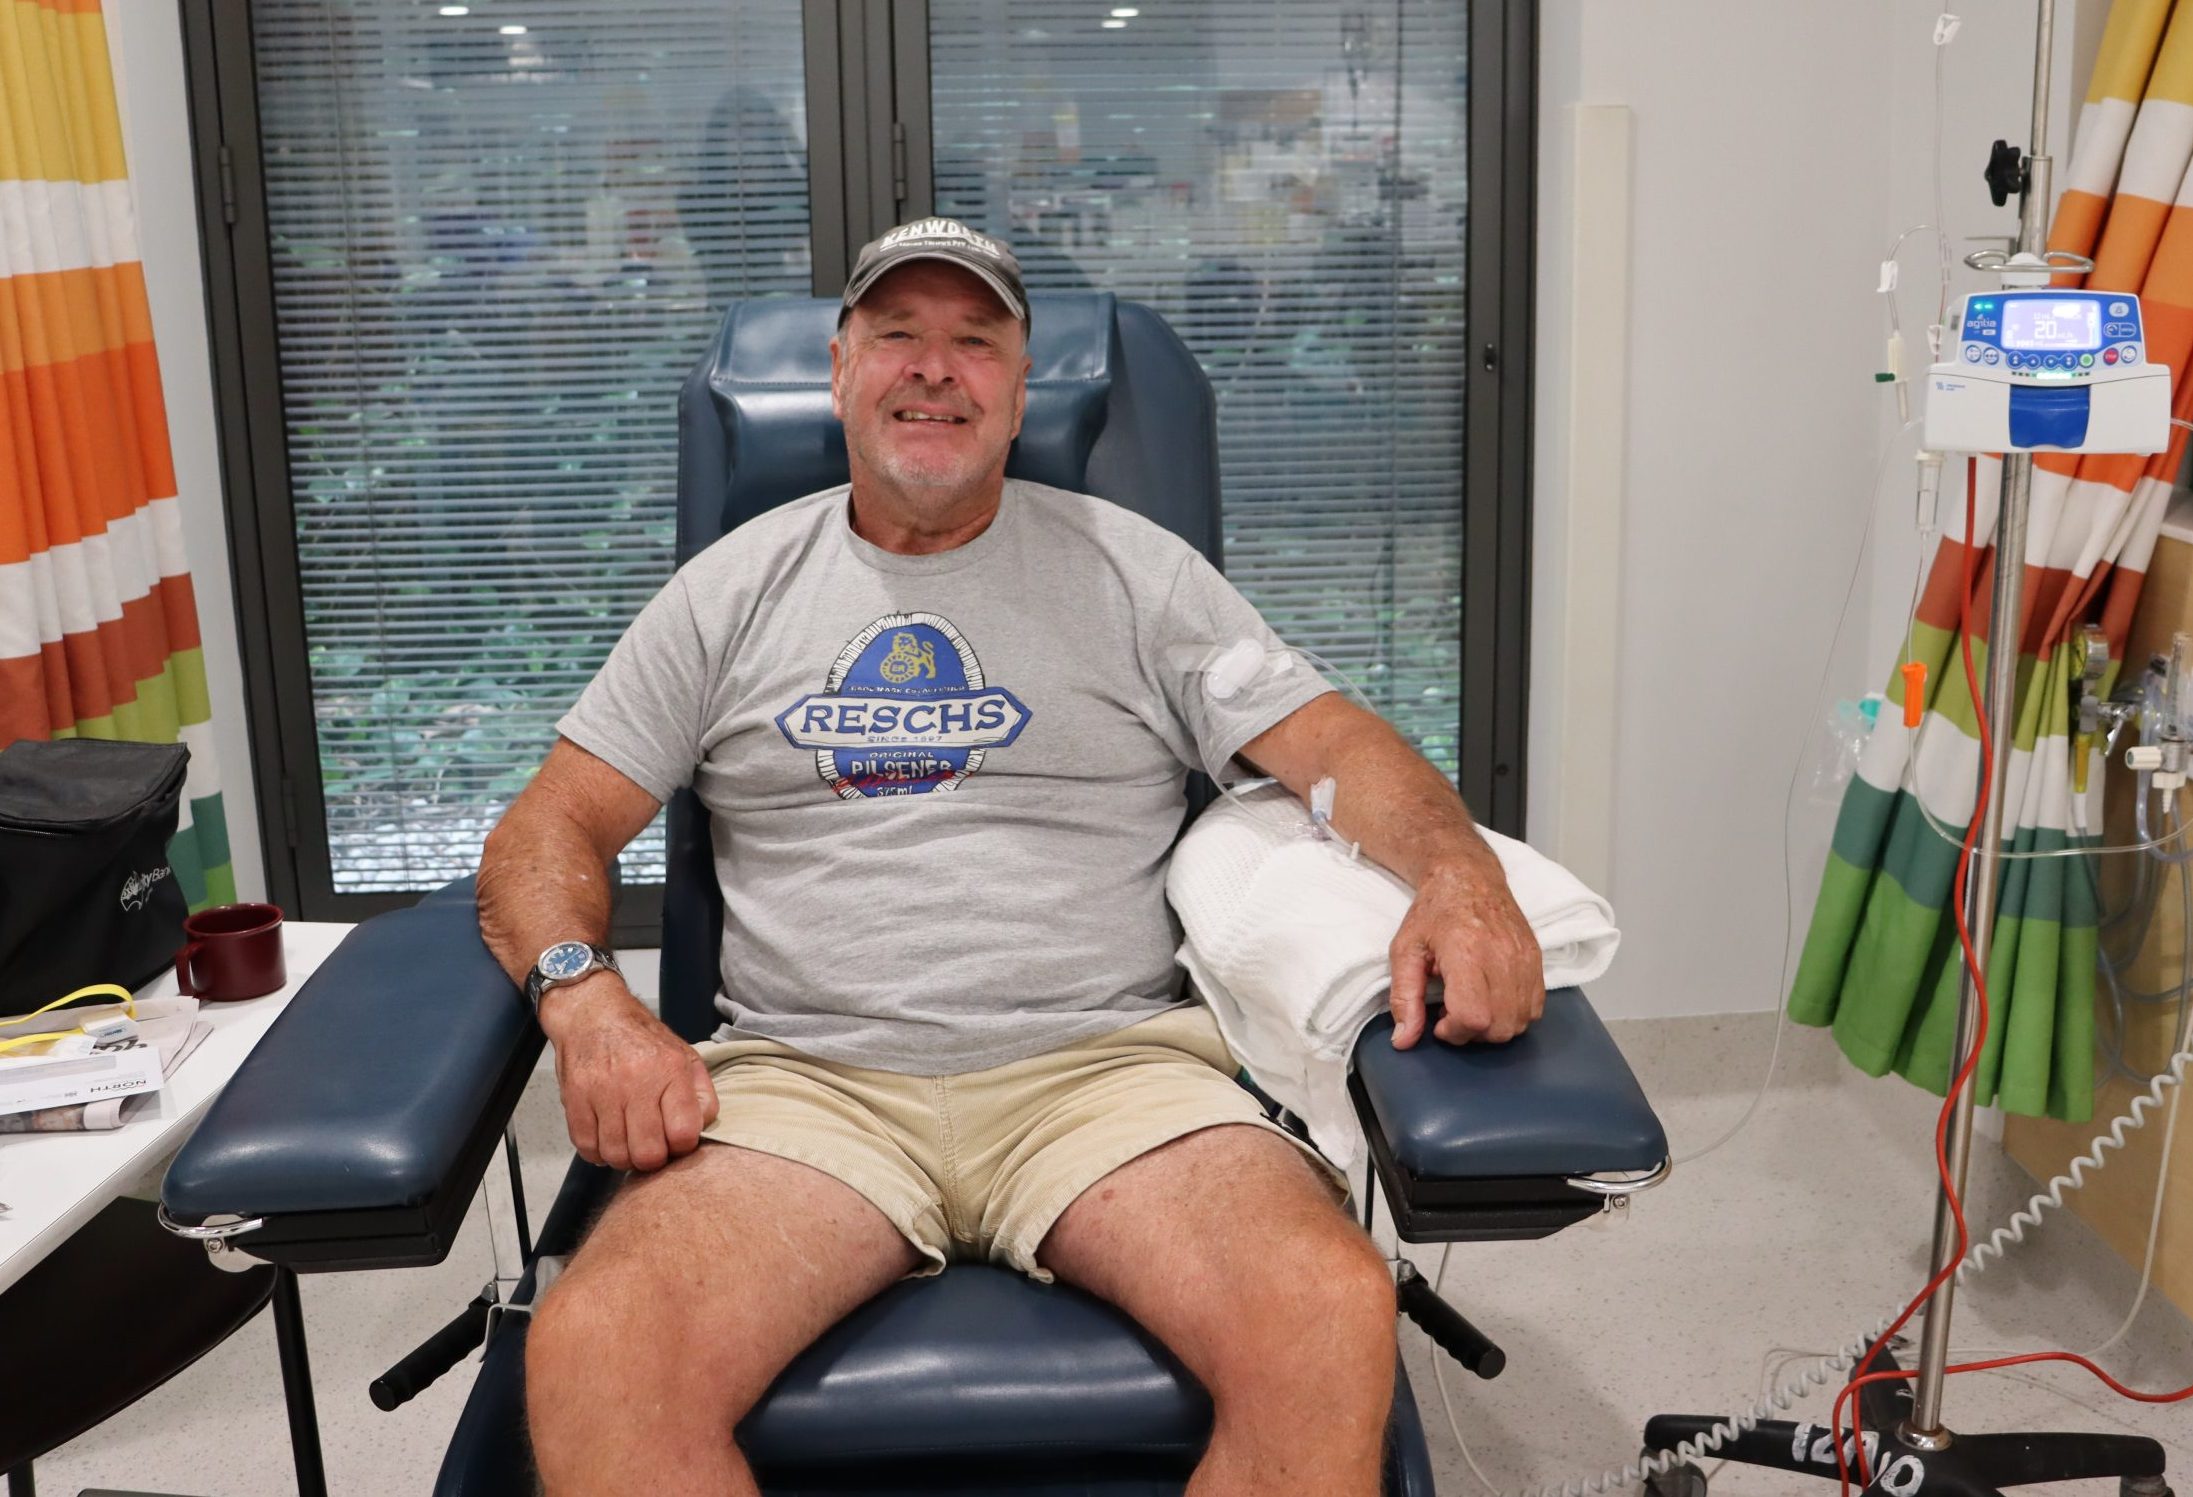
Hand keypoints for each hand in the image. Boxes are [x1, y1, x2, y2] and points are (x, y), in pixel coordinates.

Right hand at [538, 973, 719, 1171]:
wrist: (592, 1013)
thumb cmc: (640, 1037)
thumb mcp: (685, 1055)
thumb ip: (702, 1092)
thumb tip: (702, 1127)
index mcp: (670, 1070)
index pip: (683, 1133)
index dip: (683, 1147)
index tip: (677, 1141)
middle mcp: (636, 1081)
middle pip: (648, 1153)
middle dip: (653, 1160)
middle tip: (652, 1148)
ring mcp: (602, 1091)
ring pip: (616, 1154)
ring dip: (625, 1159)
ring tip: (629, 1144)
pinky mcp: (574, 1099)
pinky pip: (586, 1147)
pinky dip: (597, 1153)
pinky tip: (607, 1139)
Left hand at [1386, 859, 1543, 1047]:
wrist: (1469, 877)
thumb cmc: (1433, 912)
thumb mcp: (1405, 951)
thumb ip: (1403, 997)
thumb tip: (1403, 1041)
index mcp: (1466, 953)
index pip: (1473, 1017)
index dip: (1454, 1031)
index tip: (1439, 1019)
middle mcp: (1502, 956)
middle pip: (1500, 1026)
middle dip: (1472, 1032)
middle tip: (1453, 1010)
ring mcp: (1525, 958)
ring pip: (1520, 1021)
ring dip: (1494, 1026)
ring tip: (1472, 1002)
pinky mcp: (1537, 959)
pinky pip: (1535, 1007)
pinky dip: (1514, 1014)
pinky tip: (1492, 998)